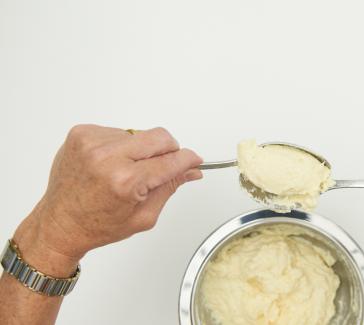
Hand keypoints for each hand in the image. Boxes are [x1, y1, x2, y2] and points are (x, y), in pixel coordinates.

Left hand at [14, 125, 202, 263]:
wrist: (60, 224)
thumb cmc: (96, 225)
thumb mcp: (144, 215)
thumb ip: (170, 187)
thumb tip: (190, 170)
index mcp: (126, 181)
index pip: (172, 160)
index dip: (188, 160)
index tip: (194, 161)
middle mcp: (107, 157)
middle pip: (159, 137)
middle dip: (168, 151)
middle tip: (161, 167)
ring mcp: (92, 142)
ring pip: (139, 134)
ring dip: (141, 150)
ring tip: (126, 170)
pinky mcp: (82, 134)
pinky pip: (118, 131)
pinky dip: (121, 146)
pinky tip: (111, 164)